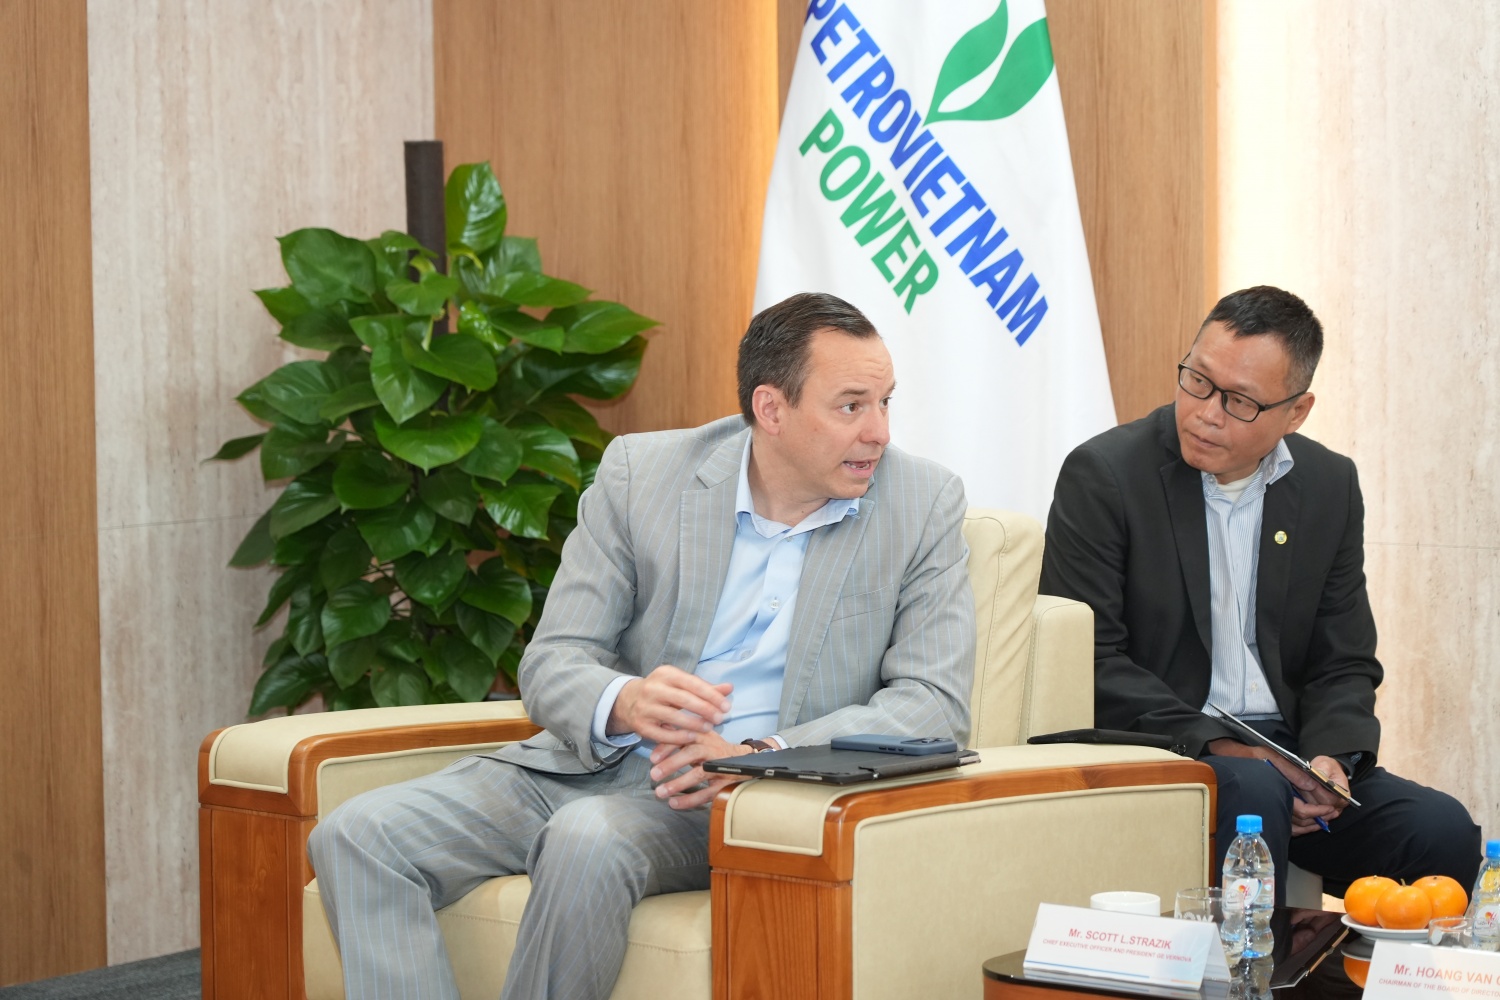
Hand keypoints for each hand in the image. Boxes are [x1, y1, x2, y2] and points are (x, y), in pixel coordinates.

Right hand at [608, 665, 732, 744]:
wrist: (628, 701)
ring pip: (673, 716)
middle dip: (705, 709)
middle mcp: (653, 688)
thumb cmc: (662, 691)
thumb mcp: (680, 684)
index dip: (711, 695)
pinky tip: (692, 737)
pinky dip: (678, 737)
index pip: (692, 683)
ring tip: (709, 728)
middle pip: (683, 699)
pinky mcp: (641, 725)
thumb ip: (705, 688)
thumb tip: (730, 688)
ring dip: (694, 724)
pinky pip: (662, 734)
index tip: (726, 706)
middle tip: (720, 718)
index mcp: (665, 674)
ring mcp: (645, 707)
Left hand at [648, 731, 751, 809]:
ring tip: (661, 792)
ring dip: (678, 784)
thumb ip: (681, 734)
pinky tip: (674, 803)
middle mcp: (712, 749)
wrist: (745, 759)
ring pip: (699, 774)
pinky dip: (690, 800)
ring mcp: (720, 767)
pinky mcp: (725, 783)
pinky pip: (706, 793)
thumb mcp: (701, 736)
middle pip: (691, 753)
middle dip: (671, 764)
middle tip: (654, 775)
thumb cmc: (715, 748)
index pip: (684, 736)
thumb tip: (660, 728)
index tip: (652, 758)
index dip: (667, 747)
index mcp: (704, 735)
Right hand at [1206, 740, 1347, 834]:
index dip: (1317, 811)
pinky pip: (1284, 826)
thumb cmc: (1246, 756)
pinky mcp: (1266, 810)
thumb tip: (1312, 784)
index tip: (1330, 809)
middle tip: (1332, 814)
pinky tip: (1307, 823)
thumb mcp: (1269, 756)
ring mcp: (1268, 809)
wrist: (1225, 759)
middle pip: (1300, 821)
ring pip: (1293, 826)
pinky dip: (1298, 827)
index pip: (1301, 810)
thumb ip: (1291, 771)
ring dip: (1310, 825)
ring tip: (1323, 819)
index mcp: (1274, 792)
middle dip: (1318, 819)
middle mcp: (1271, 803)